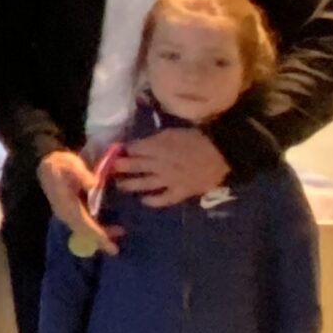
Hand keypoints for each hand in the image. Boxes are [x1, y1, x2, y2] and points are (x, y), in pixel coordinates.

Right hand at [38, 150, 116, 254]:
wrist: (46, 163)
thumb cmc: (60, 163)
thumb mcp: (70, 164)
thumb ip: (82, 174)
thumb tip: (94, 185)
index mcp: (66, 204)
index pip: (84, 224)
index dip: (97, 235)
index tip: (109, 245)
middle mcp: (66, 213)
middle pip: (84, 232)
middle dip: (99, 240)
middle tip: (115, 250)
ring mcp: (67, 213)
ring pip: (84, 229)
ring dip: (99, 235)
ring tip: (117, 234)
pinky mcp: (70, 211)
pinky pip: (83, 224)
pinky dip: (95, 229)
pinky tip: (106, 228)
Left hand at [115, 128, 230, 208]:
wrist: (223, 153)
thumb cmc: (199, 138)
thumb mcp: (174, 132)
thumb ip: (155, 139)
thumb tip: (138, 145)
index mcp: (158, 146)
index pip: (134, 148)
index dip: (123, 150)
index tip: (114, 152)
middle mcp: (159, 164)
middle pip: (134, 165)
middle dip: (119, 167)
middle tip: (109, 169)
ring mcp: (169, 180)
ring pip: (144, 183)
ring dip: (130, 185)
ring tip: (120, 185)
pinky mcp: (180, 192)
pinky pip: (163, 199)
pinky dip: (153, 201)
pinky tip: (144, 200)